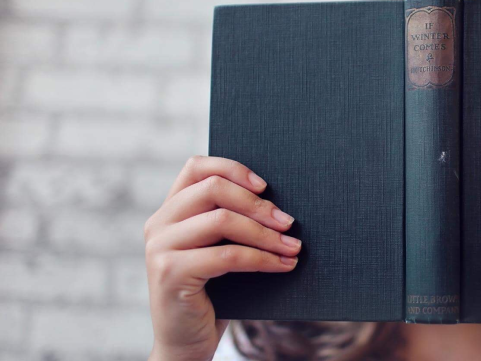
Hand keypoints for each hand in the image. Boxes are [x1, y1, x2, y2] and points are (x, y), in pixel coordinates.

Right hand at [144, 156, 300, 360]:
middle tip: (289, 222)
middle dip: (258, 204)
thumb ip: (231, 222)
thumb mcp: (218, 249)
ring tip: (293, 246)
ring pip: (222, 220)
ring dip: (266, 234)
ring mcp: (160, 247)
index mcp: (169, 210)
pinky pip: (227, 255)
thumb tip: (280, 203)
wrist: (186, 343)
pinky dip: (262, 259)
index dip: (233, 168)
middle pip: (213, 189)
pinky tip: (284, 265)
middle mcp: (158, 223)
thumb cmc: (212, 293)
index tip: (266, 186)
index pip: (196, 167)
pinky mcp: (170, 273)